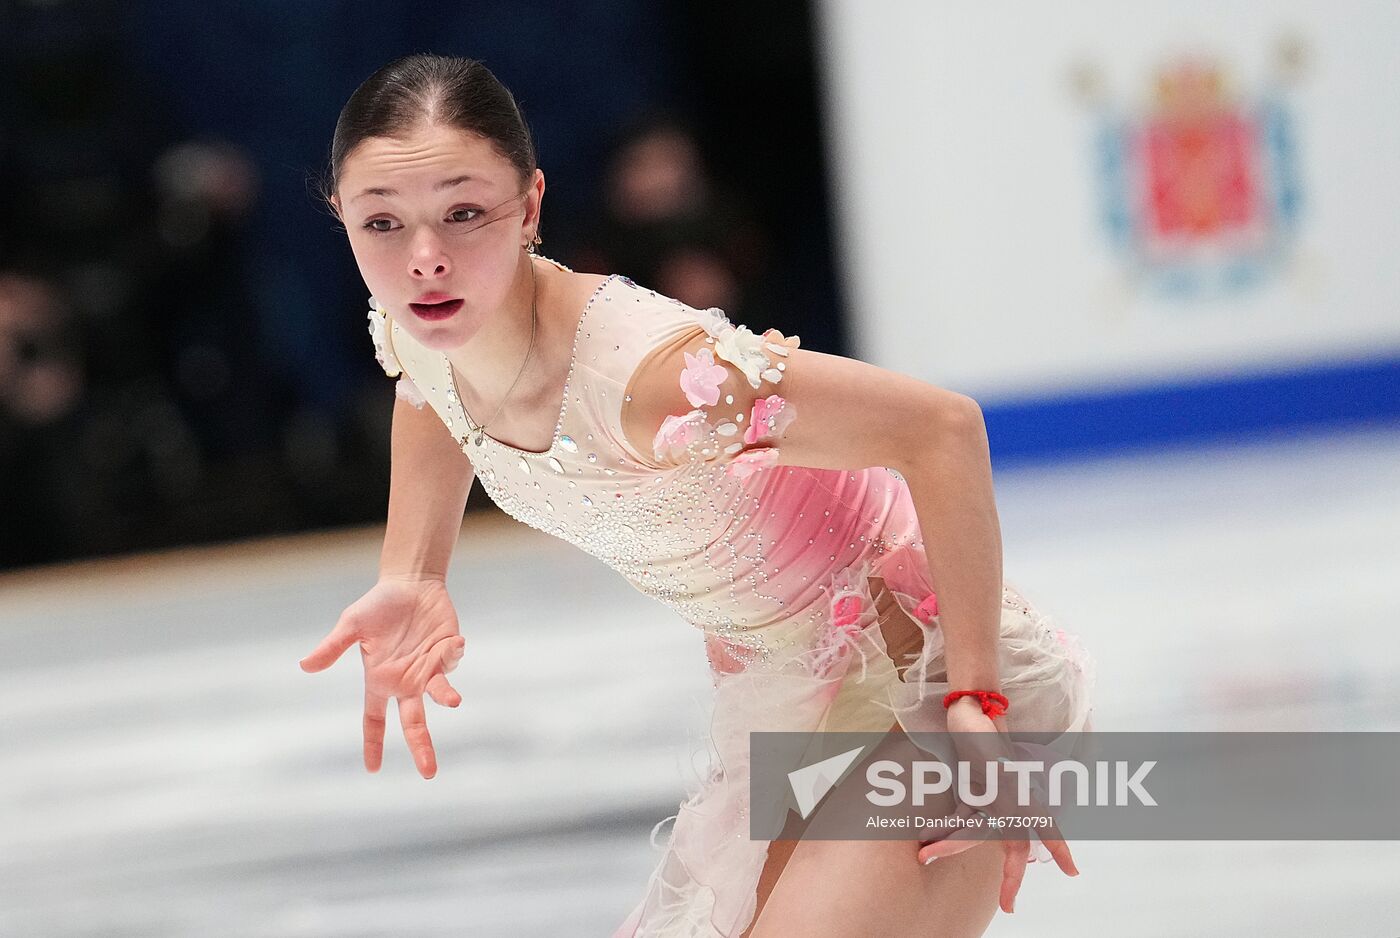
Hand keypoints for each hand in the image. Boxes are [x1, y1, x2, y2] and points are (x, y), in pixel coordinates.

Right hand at [299, 573, 465, 778]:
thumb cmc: (378, 606)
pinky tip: (452, 640)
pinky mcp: (447, 653)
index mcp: (380, 680)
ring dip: (445, 696)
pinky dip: (453, 655)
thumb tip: (305, 666)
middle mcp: (405, 681)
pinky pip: (452, 662)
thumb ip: (332, 647)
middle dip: (421, 746)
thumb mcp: (352, 625)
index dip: (373, 744)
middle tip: (429, 772)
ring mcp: (428, 669)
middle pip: (413, 722)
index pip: (374, 719)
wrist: (410, 584)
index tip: (373, 770)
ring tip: (452, 700)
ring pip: (438, 694)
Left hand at [915, 696, 1079, 913]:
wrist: (966, 707)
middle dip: (1008, 879)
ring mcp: (991, 796)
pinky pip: (964, 817)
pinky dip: (949, 829)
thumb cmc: (983, 728)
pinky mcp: (973, 790)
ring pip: (977, 833)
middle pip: (1010, 846)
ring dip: (952, 845)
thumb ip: (1002, 777)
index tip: (1073, 871)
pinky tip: (930, 839)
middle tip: (1009, 908)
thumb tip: (1010, 798)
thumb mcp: (995, 757)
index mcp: (1019, 794)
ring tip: (926, 855)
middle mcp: (1008, 799)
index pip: (1045, 827)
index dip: (1059, 848)